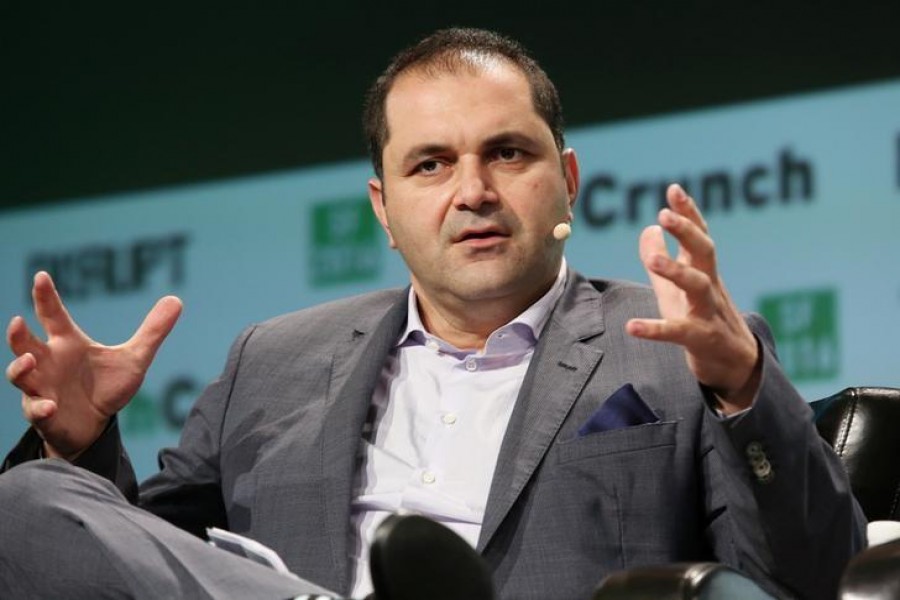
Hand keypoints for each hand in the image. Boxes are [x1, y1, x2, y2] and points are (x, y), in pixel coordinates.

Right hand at [5, 272, 182, 458]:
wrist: (95, 425)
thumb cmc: (106, 387)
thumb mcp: (134, 359)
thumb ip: (152, 331)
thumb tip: (176, 299)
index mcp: (68, 343)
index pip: (53, 315)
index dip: (46, 296)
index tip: (42, 276)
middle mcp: (48, 362)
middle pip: (24, 343)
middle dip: (17, 334)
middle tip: (17, 321)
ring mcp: (42, 387)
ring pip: (20, 375)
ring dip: (20, 368)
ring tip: (29, 360)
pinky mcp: (43, 413)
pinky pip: (35, 409)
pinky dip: (40, 407)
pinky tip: (51, 406)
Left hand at [625, 184, 759, 413]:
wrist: (733, 364)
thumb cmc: (702, 319)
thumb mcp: (676, 288)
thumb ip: (662, 258)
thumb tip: (647, 229)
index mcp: (703, 271)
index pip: (698, 236)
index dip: (688, 213)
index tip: (674, 190)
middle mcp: (709, 286)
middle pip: (705, 252)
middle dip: (687, 231)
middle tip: (665, 214)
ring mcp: (708, 312)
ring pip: (698, 286)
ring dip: (676, 271)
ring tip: (652, 260)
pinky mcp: (700, 339)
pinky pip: (677, 333)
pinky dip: (654, 329)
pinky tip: (632, 327)